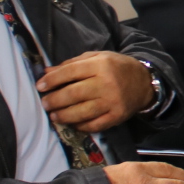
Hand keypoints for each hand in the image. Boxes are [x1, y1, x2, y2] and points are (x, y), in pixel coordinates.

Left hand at [39, 52, 153, 131]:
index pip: (70, 72)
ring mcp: (112, 102)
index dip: (52, 80)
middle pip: (74, 94)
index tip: (40, 86)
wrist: (144, 82)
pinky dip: (81, 126)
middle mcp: (106, 83)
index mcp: (101, 65)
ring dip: (64, 116)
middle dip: (54, 100)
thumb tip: (47, 72)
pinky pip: (95, 125)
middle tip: (44, 104)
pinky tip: (73, 123)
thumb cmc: (116, 67)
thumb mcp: (97, 58)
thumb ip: (72, 64)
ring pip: (82, 112)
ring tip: (54, 116)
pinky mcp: (117, 116)